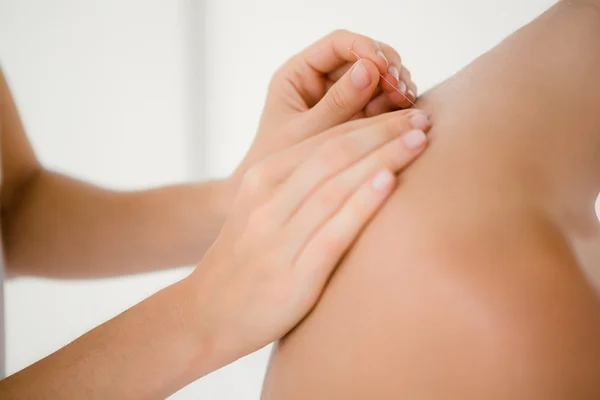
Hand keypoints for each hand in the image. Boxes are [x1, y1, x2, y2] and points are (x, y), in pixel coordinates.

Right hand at [186, 109, 429, 363]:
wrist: (207, 313)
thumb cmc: (247, 257)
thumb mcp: (262, 209)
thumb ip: (300, 184)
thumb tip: (358, 165)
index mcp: (263, 178)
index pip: (324, 140)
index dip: (370, 123)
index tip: (407, 113)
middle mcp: (269, 200)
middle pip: (334, 154)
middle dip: (383, 132)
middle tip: (424, 118)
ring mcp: (278, 237)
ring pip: (336, 185)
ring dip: (382, 158)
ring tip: (420, 140)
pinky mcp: (292, 275)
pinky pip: (333, 232)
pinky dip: (361, 204)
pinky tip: (389, 183)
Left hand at [227, 30, 417, 201]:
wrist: (274, 197)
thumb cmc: (275, 164)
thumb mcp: (305, 133)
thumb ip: (336, 104)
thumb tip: (370, 70)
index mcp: (298, 75)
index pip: (338, 45)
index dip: (366, 48)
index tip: (385, 68)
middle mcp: (321, 81)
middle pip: (364, 57)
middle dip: (388, 68)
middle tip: (402, 89)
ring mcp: (341, 99)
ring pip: (378, 79)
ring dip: (396, 86)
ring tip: (405, 101)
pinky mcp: (357, 118)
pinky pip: (382, 103)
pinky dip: (396, 106)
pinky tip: (405, 113)